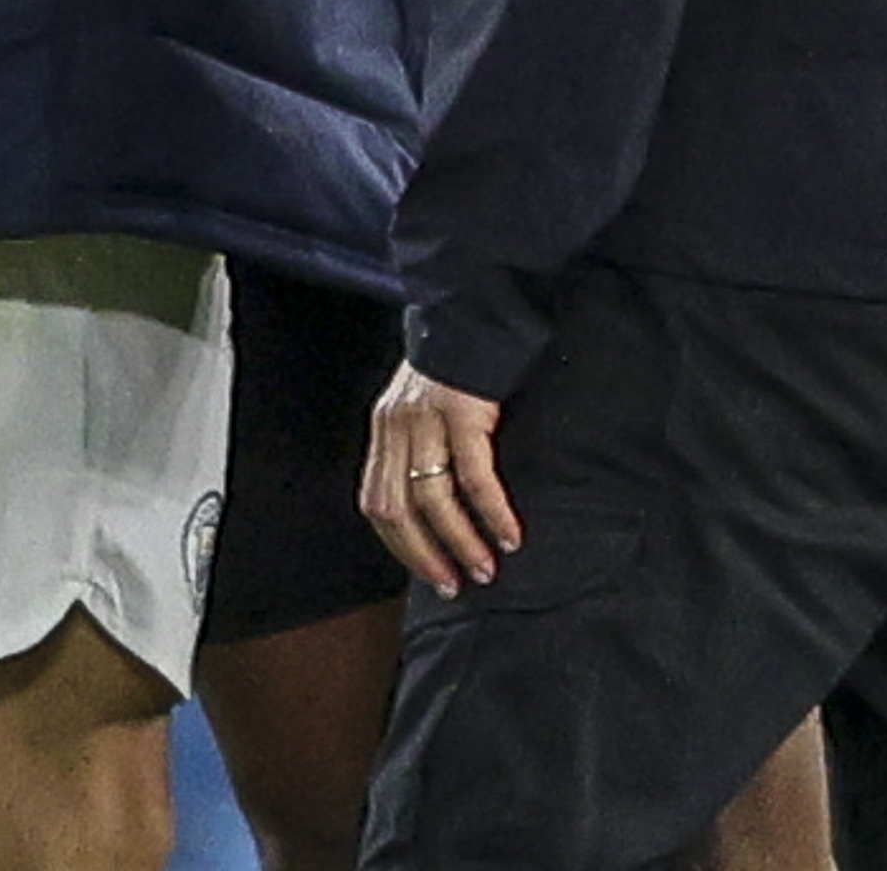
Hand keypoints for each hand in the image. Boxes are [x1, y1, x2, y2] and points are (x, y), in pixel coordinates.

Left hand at [362, 360, 521, 589]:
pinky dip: (492, 512)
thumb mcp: (423, 406)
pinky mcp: (461, 410)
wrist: (474, 302)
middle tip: (455, 584)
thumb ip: (420, 448)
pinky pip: (474, 476)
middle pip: (397, 510)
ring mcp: (425, 417)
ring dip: (462, 542)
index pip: (376, 503)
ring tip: (487, 567)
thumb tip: (436, 507)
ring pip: (433, 499)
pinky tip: (510, 534)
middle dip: (426, 555)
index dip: (400, 546)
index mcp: (383, 428)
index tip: (431, 573)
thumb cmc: (458, 362)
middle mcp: (395, 425)